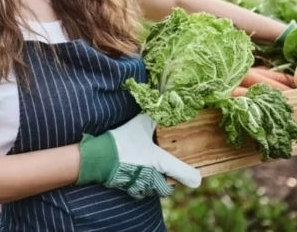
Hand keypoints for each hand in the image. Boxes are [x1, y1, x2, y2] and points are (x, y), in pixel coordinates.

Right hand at [77, 114, 201, 198]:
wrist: (99, 158)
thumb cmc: (122, 142)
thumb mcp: (139, 125)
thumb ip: (152, 118)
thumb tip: (163, 105)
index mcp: (160, 162)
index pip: (183, 173)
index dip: (192, 176)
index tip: (198, 178)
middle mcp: (155, 178)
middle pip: (169, 186)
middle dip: (169, 179)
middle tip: (165, 168)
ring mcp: (142, 187)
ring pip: (155, 189)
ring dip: (155, 182)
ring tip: (149, 169)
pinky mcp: (131, 190)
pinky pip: (142, 191)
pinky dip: (142, 185)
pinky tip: (136, 172)